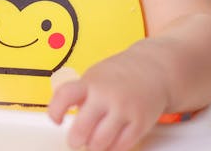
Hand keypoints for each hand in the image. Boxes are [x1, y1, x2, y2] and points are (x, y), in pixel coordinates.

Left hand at [48, 47, 168, 150]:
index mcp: (92, 82)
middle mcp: (107, 96)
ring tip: (95, 140)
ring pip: (99, 143)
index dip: (55, 111)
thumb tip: (63, 115)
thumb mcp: (97, 75)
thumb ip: (81, 94)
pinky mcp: (139, 123)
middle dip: (75, 140)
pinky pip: (119, 147)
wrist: (155, 68)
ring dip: (93, 146)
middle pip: (81, 129)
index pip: (65, 95)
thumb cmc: (122, 74)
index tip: (56, 120)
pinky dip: (111, 148)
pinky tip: (111, 140)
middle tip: (76, 139)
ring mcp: (124, 110)